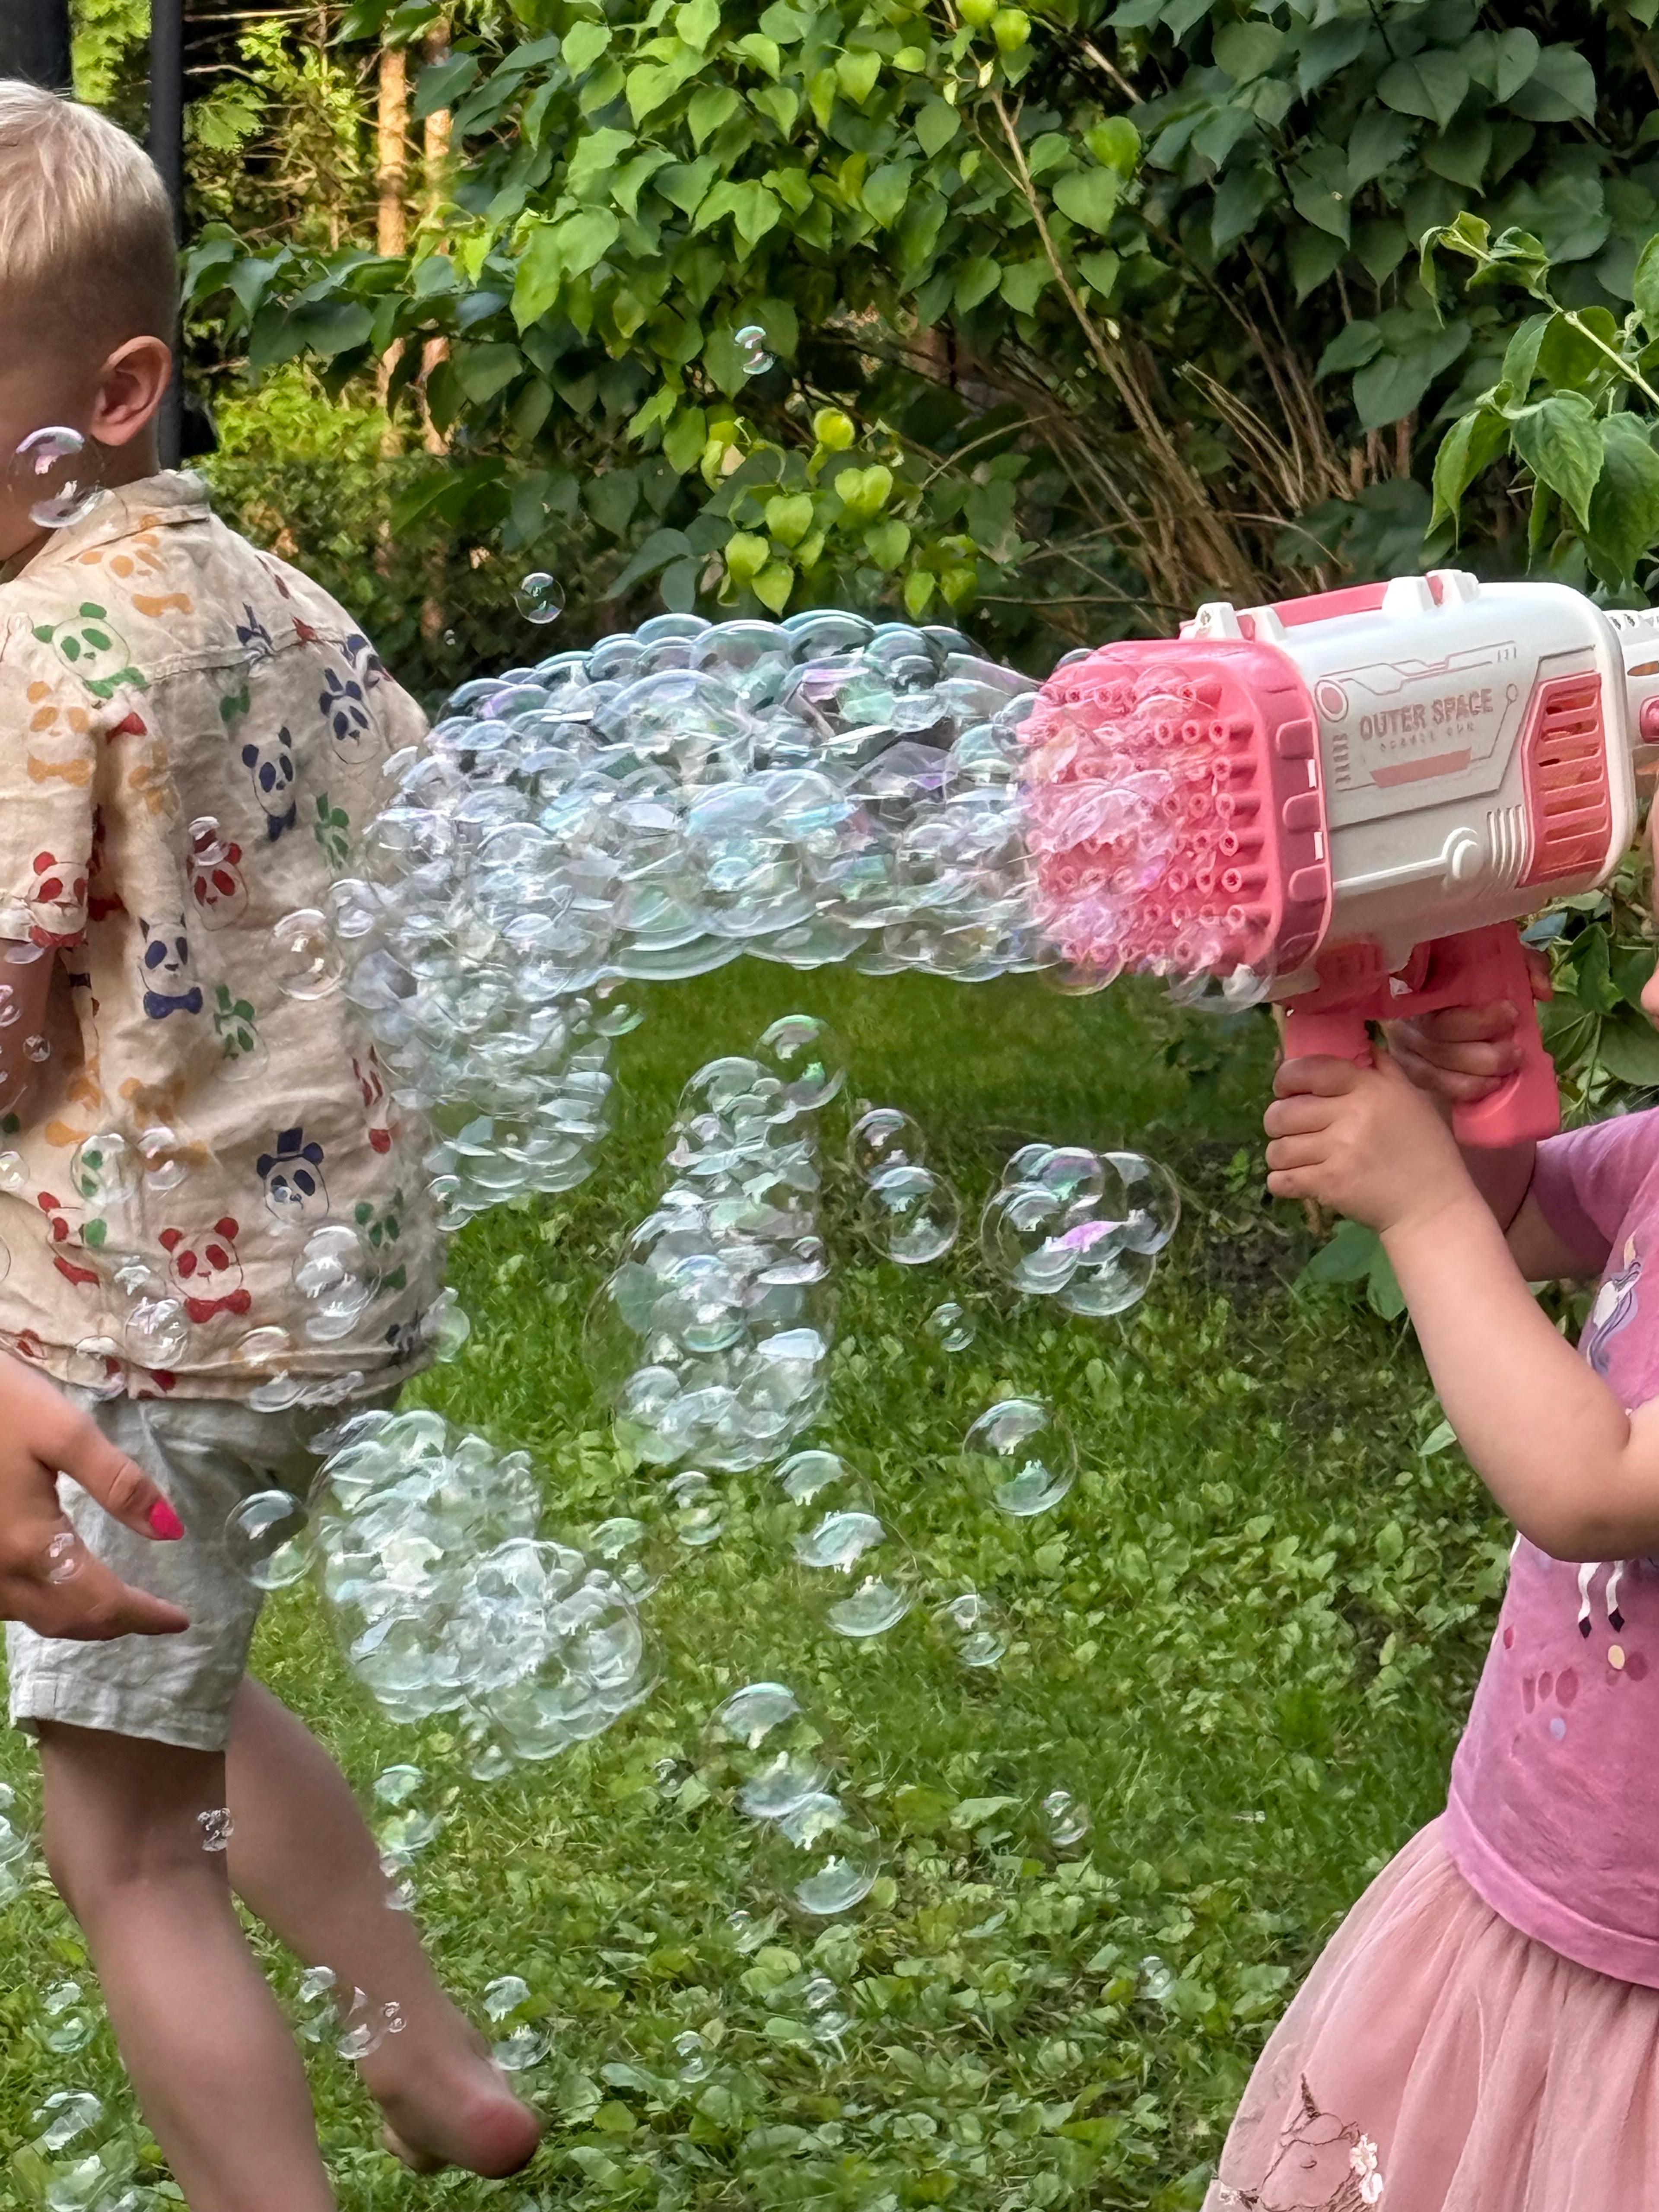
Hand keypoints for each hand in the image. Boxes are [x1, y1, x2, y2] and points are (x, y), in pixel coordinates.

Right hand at [0, 1355, 188, 1639]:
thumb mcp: (63, 1430)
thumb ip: (118, 1483)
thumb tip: (170, 1531)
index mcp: (30, 1545)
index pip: (100, 1603)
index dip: (144, 1617)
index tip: (181, 1621)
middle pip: (66, 1620)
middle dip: (115, 1625)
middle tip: (155, 1616)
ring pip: (32, 1617)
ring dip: (78, 1618)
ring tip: (117, 1604)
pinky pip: (5, 1601)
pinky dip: (42, 1603)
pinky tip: (58, 1584)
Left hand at [1264, 1052, 1472, 1233]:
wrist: (1433, 1205)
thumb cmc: (1424, 1150)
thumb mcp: (1411, 1098)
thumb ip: (1382, 1069)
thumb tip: (1359, 1043)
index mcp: (1369, 1088)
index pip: (1307, 1069)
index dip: (1285, 1079)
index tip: (1285, 1091)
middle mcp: (1351, 1115)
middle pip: (1283, 1112)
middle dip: (1276, 1122)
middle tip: (1288, 1130)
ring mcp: (1339, 1152)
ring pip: (1278, 1148)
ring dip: (1279, 1154)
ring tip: (1294, 1158)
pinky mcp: (1330, 1184)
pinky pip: (1281, 1179)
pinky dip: (1280, 1181)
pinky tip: (1293, 1180)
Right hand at [1386, 946, 1551, 1106]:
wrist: (1446, 989)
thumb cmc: (1475, 972)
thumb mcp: (1504, 959)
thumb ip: (1527, 966)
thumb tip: (1542, 992)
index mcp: (1424, 984)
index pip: (1443, 1004)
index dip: (1478, 1018)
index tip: (1512, 1012)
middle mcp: (1407, 1016)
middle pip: (1440, 1041)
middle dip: (1484, 1053)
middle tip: (1517, 1052)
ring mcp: (1403, 1045)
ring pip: (1435, 1069)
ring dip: (1477, 1075)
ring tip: (1509, 1069)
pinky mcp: (1410, 1067)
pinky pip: (1433, 1085)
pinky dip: (1464, 1089)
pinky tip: (1490, 1085)